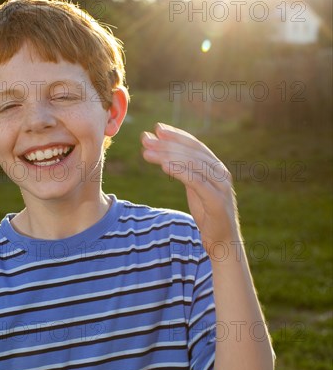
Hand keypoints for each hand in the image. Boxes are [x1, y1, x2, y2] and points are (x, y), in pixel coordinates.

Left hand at [141, 123, 240, 249]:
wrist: (224, 241)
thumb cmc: (208, 214)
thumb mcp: (195, 189)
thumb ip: (186, 172)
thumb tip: (166, 156)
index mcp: (216, 167)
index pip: (195, 145)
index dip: (176, 135)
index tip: (157, 128)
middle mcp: (221, 173)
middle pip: (192, 152)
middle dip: (167, 144)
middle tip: (146, 139)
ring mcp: (221, 186)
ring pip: (193, 164)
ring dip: (168, 156)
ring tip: (147, 153)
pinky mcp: (216, 201)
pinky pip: (196, 182)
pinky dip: (180, 171)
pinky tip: (164, 166)